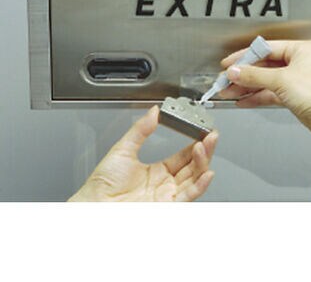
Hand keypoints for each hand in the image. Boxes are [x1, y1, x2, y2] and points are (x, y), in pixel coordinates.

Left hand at [69, 105, 218, 201]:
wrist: (92, 205)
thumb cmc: (102, 184)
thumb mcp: (123, 149)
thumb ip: (141, 130)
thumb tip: (154, 112)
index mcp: (157, 171)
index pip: (183, 156)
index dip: (195, 143)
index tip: (202, 131)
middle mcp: (166, 184)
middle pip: (193, 166)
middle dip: (205, 149)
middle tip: (210, 135)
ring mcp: (168, 196)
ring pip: (195, 178)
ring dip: (204, 162)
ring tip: (206, 145)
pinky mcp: (167, 206)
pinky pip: (189, 196)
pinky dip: (201, 185)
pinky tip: (207, 173)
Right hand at [220, 40, 310, 200]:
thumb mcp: (281, 80)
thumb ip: (254, 75)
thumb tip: (236, 71)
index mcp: (301, 49)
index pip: (266, 49)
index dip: (245, 57)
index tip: (230, 63)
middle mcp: (300, 62)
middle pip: (264, 65)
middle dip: (244, 74)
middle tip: (227, 80)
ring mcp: (297, 79)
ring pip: (266, 80)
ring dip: (247, 86)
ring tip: (229, 91)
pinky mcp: (295, 96)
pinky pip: (271, 93)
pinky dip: (256, 96)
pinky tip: (243, 99)